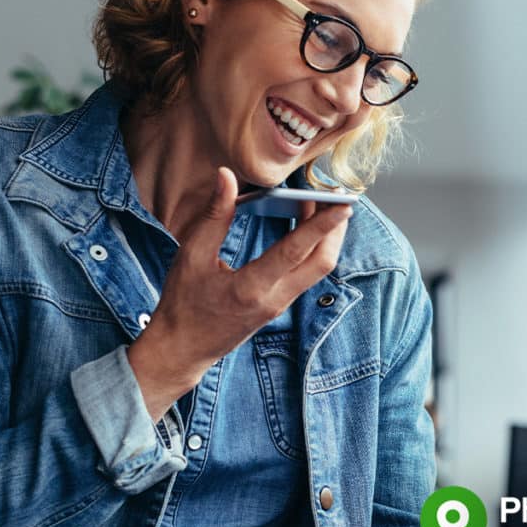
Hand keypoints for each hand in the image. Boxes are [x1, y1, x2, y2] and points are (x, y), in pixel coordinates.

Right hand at [127, 166, 351, 421]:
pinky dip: (312, 247)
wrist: (183, 350)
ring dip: (326, 236)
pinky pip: (306, 273)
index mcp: (251, 288)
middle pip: (322, 262)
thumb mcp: (191, 256)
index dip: (322, 225)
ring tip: (323, 203)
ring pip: (318, 269)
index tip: (343, 204)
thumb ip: (214, 215)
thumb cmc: (182, 303)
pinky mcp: (279, 304)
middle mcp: (274, 299)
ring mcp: (280, 304)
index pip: (295, 252)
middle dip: (336, 228)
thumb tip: (226, 176)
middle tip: (339, 196)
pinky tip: (303, 224)